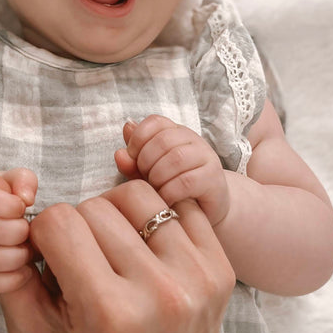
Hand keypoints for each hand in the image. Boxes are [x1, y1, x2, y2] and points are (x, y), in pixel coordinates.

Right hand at [0, 168, 37, 292]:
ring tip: (28, 251)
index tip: (22, 208)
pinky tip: (24, 271)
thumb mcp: (3, 183)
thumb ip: (22, 180)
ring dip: (17, 257)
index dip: (10, 205)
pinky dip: (11, 280)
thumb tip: (26, 198)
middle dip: (19, 232)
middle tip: (28, 232)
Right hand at [0, 179, 234, 332]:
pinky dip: (157, 215)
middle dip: (79, 223)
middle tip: (81, 254)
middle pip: (97, 205)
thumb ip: (12, 276)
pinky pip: (181, 205)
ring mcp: (196, 278)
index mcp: (108, 312)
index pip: (60, 222)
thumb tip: (17, 222)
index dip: (44, 232)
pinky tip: (146, 243)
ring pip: (139, 195)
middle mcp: (157, 292)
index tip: (49, 255)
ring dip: (117, 211)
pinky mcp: (220, 269)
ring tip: (114, 242)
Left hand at [115, 115, 229, 227]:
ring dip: (157, 177)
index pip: (155, 122)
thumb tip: (119, 154)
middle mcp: (194, 140)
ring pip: (176, 158)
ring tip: (155, 189)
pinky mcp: (213, 180)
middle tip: (145, 179)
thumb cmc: (173, 188)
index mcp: (176, 132)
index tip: (132, 160)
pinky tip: (165, 200)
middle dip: (146, 161)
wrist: (206, 210)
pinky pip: (186, 181)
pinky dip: (169, 192)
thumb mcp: (147, 174)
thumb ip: (132, 163)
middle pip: (163, 140)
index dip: (138, 139)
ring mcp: (207, 158)